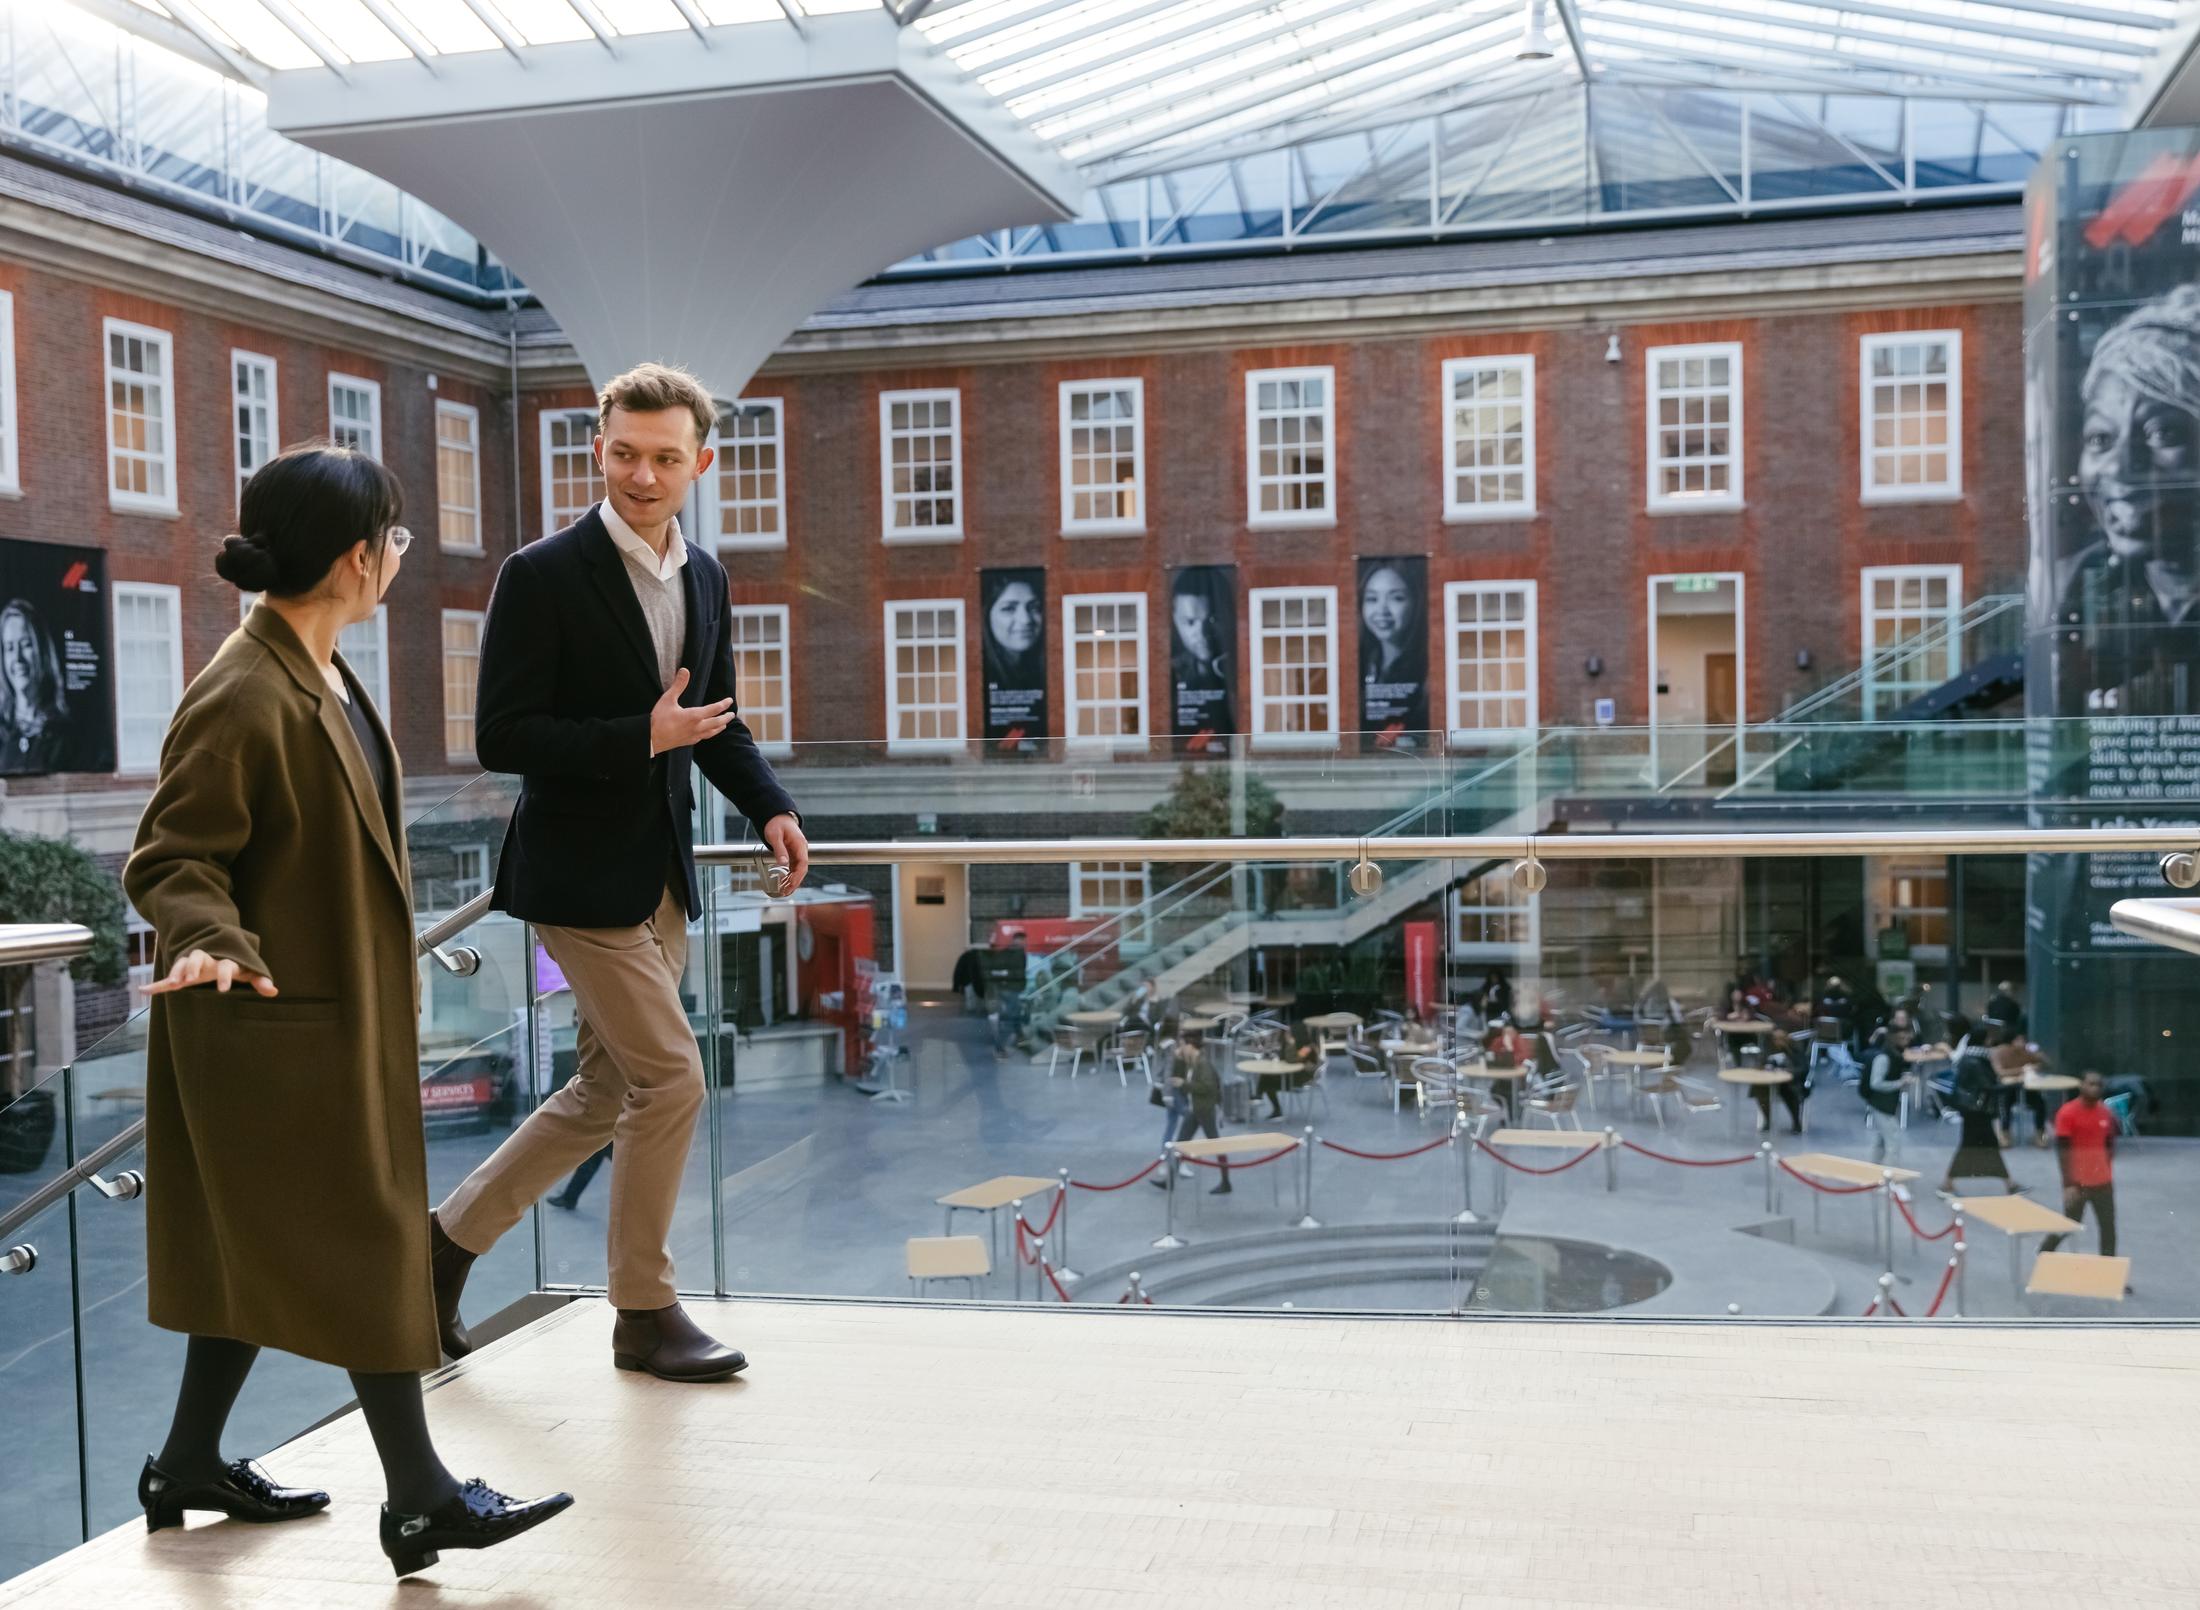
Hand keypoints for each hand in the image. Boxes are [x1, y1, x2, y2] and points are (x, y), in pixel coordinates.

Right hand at [143, 951, 276, 996]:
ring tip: (174, 983)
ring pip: (183, 963)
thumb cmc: (236, 966)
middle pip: (199, 958)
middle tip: (191, 979)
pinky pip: (167, 979)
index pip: (225, 966)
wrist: (218, 951)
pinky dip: (156, 985)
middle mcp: (208, 960)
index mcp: (225, 961)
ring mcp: (193, 965)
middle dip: (194, 966)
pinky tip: (144, 991)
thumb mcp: (248, 973)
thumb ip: (259, 981)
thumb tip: (274, 991)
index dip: (224, 977)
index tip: (223, 989)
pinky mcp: (182, 974)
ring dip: (178, 971)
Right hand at [649, 668, 733, 755]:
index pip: (714, 709)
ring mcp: (693, 736)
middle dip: (726, 718)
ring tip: (724, 725)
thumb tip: (684, 670)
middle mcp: (697, 727)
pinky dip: (709, 734)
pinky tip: (707, 733)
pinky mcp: (688, 742)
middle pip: (717, 723)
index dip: (723, 704)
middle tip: (732, 714)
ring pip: (711, 732)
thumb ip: (678, 685)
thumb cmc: (658, 719)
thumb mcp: (667, 699)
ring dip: (719, 727)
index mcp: (694, 716)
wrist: (650, 739)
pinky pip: (703, 738)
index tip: (730, 700)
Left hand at [764, 812, 808, 892]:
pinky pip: (793, 867)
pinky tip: (784, 883)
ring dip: (792, 881)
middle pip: (802, 870)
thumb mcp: (775, 836)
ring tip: (784, 891)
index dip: (797, 876)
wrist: (778, 816)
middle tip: (785, 892)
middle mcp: (801, 850)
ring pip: (798, 870)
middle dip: (795, 882)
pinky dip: (790, 876)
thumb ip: (779, 850)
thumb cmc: (776, 823)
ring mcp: (798, 852)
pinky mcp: (793, 854)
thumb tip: (783, 864)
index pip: (803, 864)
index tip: (790, 884)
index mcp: (800, 845)